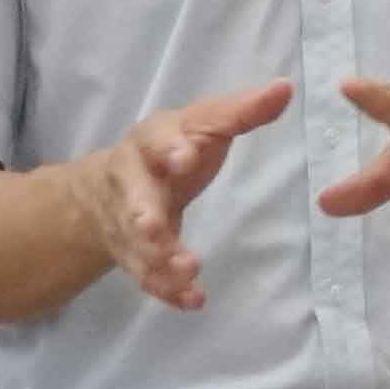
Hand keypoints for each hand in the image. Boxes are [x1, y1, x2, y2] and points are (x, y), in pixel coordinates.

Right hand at [53, 81, 290, 309]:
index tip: (187, 156)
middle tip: (154, 228)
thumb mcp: (201, 126)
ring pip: (138, 243)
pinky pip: (147, 276)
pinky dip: (168, 289)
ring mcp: (127, 222)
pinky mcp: (133, 256)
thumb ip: (239, 112)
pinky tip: (193, 300)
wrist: (105, 191)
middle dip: (143, 213)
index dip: (169, 148)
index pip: (154, 140)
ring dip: (160, 257)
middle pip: (132, 196)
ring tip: (189, 269)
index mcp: (149, 143)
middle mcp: (130, 181)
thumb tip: (284, 87)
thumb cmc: (171, 150)